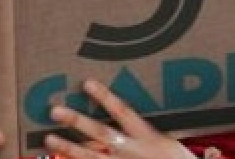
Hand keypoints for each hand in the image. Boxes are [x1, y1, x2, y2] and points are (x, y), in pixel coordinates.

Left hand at [45, 79, 194, 158]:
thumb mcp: (177, 150)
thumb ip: (167, 140)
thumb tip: (186, 136)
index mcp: (147, 138)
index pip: (122, 112)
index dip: (105, 97)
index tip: (86, 83)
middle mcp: (130, 151)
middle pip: (100, 133)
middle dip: (77, 122)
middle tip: (54, 111)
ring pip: (90, 157)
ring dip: (68, 148)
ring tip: (48, 139)